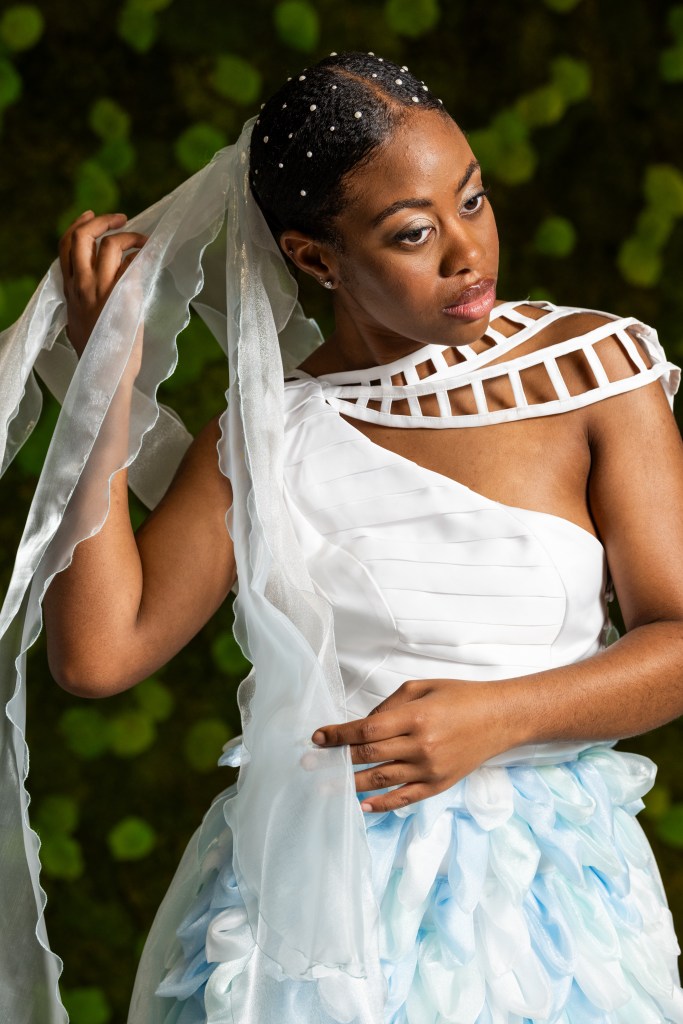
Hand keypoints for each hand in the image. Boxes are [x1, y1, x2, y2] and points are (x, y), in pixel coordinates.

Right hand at [58, 210, 147, 363]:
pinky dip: (143, 255)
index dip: (77, 225)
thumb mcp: (78, 321)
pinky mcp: (124, 295)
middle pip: (84, 237)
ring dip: (130, 236)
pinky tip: (151, 257)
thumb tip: (92, 290)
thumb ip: (82, 301)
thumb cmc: (97, 351)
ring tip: (144, 241)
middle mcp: (82, 285)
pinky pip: (133, 264)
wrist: (107, 371)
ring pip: (110, 245)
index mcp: (69, 289)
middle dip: (102, 221)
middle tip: (121, 219)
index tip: (90, 216)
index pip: (65, 246)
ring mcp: (102, 289)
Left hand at [311, 678, 517, 812]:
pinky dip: (381, 804)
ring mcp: (430, 769)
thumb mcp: (422, 688)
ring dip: (350, 784)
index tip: (318, 738)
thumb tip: (362, 724)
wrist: (499, 718)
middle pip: (369, 755)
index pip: (367, 729)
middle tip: (310, 763)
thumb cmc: (459, 697)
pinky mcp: (438, 785)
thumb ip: (389, 706)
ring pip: (381, 780)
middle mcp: (421, 746)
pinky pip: (404, 798)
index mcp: (415, 717)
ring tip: (325, 786)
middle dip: (336, 760)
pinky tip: (361, 805)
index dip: (339, 735)